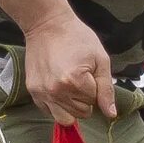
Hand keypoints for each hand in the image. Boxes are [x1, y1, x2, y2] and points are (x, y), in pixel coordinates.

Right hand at [19, 10, 117, 124]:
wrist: (46, 24)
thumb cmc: (76, 37)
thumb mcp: (100, 59)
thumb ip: (106, 89)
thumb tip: (111, 114)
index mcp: (75, 81)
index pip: (93, 102)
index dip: (94, 87)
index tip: (88, 72)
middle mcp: (56, 91)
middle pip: (80, 113)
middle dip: (84, 98)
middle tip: (79, 78)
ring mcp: (42, 93)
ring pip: (65, 118)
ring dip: (71, 106)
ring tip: (69, 86)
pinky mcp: (33, 92)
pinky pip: (49, 112)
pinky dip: (57, 105)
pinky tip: (57, 87)